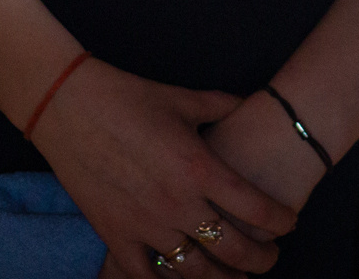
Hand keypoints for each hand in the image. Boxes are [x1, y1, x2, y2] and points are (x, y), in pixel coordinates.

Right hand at [29, 58, 295, 276]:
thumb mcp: (186, 99)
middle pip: (231, 249)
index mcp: (200, 168)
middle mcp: (176, 203)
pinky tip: (183, 278)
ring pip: (193, 271)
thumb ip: (224, 106)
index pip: (255, 208)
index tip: (289, 224)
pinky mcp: (114, 235)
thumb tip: (251, 101)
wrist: (69, 106)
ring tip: (236, 277)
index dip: (279, 221)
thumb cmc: (131, 98)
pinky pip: (146, 275)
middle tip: (270, 258)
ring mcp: (144, 224)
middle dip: (259, 259)